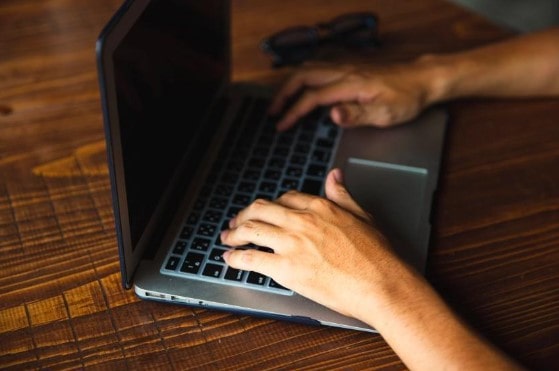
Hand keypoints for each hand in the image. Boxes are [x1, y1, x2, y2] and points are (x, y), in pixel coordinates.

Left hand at [221, 168, 401, 319]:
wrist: (380, 284)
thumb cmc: (376, 255)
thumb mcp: (361, 215)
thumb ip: (342, 194)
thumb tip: (335, 175)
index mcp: (319, 207)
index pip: (284, 198)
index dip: (270, 205)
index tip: (264, 212)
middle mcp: (301, 220)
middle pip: (260, 210)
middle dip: (243, 215)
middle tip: (235, 223)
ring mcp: (291, 243)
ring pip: (250, 230)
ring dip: (234, 233)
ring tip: (227, 238)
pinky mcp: (285, 268)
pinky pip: (251, 258)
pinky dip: (235, 258)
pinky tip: (230, 259)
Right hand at [268, 62, 436, 130]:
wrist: (423, 79)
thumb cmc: (407, 98)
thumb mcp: (385, 113)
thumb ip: (357, 115)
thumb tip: (332, 115)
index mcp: (350, 84)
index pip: (313, 97)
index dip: (294, 111)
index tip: (282, 124)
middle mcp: (345, 71)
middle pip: (303, 76)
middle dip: (283, 93)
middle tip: (272, 111)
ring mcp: (346, 66)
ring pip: (309, 68)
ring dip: (291, 83)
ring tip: (281, 100)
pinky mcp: (350, 67)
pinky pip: (318, 67)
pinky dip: (303, 76)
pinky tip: (302, 86)